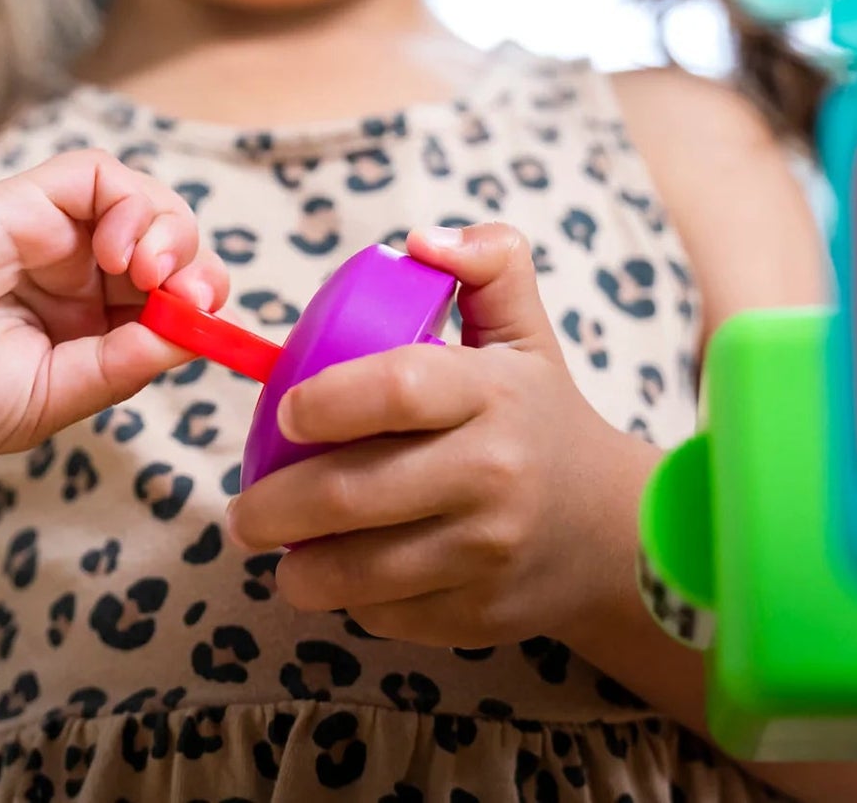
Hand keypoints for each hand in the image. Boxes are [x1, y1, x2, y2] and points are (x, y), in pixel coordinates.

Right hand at [0, 150, 228, 456]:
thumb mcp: (50, 398)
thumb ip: (123, 363)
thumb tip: (195, 331)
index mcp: (82, 328)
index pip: (168, 302)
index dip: (199, 305)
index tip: (206, 324)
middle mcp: (74, 275)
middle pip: (170, 246)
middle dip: (197, 266)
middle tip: (187, 295)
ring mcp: (53, 232)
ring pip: (147, 204)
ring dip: (172, 233)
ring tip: (148, 273)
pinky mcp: (27, 197)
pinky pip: (100, 174)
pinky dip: (129, 202)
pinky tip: (115, 250)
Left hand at [226, 223, 648, 648]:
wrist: (614, 531)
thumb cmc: (542, 416)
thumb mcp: (525, 331)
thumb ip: (486, 262)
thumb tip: (417, 240)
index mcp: (493, 393)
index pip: (396, 389)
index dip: (326, 400)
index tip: (286, 413)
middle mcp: (493, 474)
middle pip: (353, 493)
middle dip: (275, 505)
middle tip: (242, 506)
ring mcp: (487, 552)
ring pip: (359, 570)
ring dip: (297, 565)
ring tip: (272, 545)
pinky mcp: (478, 614)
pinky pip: (385, 613)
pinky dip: (346, 598)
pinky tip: (338, 573)